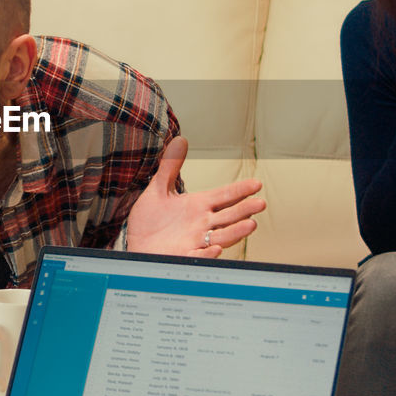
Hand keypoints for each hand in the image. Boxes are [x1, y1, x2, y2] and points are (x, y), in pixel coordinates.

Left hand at [124, 137, 265, 257]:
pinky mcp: (185, 256)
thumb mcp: (159, 189)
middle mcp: (202, 223)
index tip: (256, 184)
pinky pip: (200, 255)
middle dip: (245, 210)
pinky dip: (209, 253)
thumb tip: (180, 139)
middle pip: (229, 216)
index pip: (225, 196)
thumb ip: (170, 167)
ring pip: (222, 236)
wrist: (134, 243)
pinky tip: (217, 248)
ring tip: (250, 224)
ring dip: (236, 232)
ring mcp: (196, 241)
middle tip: (260, 204)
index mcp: (199, 206)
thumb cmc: (150, 220)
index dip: (240, 190)